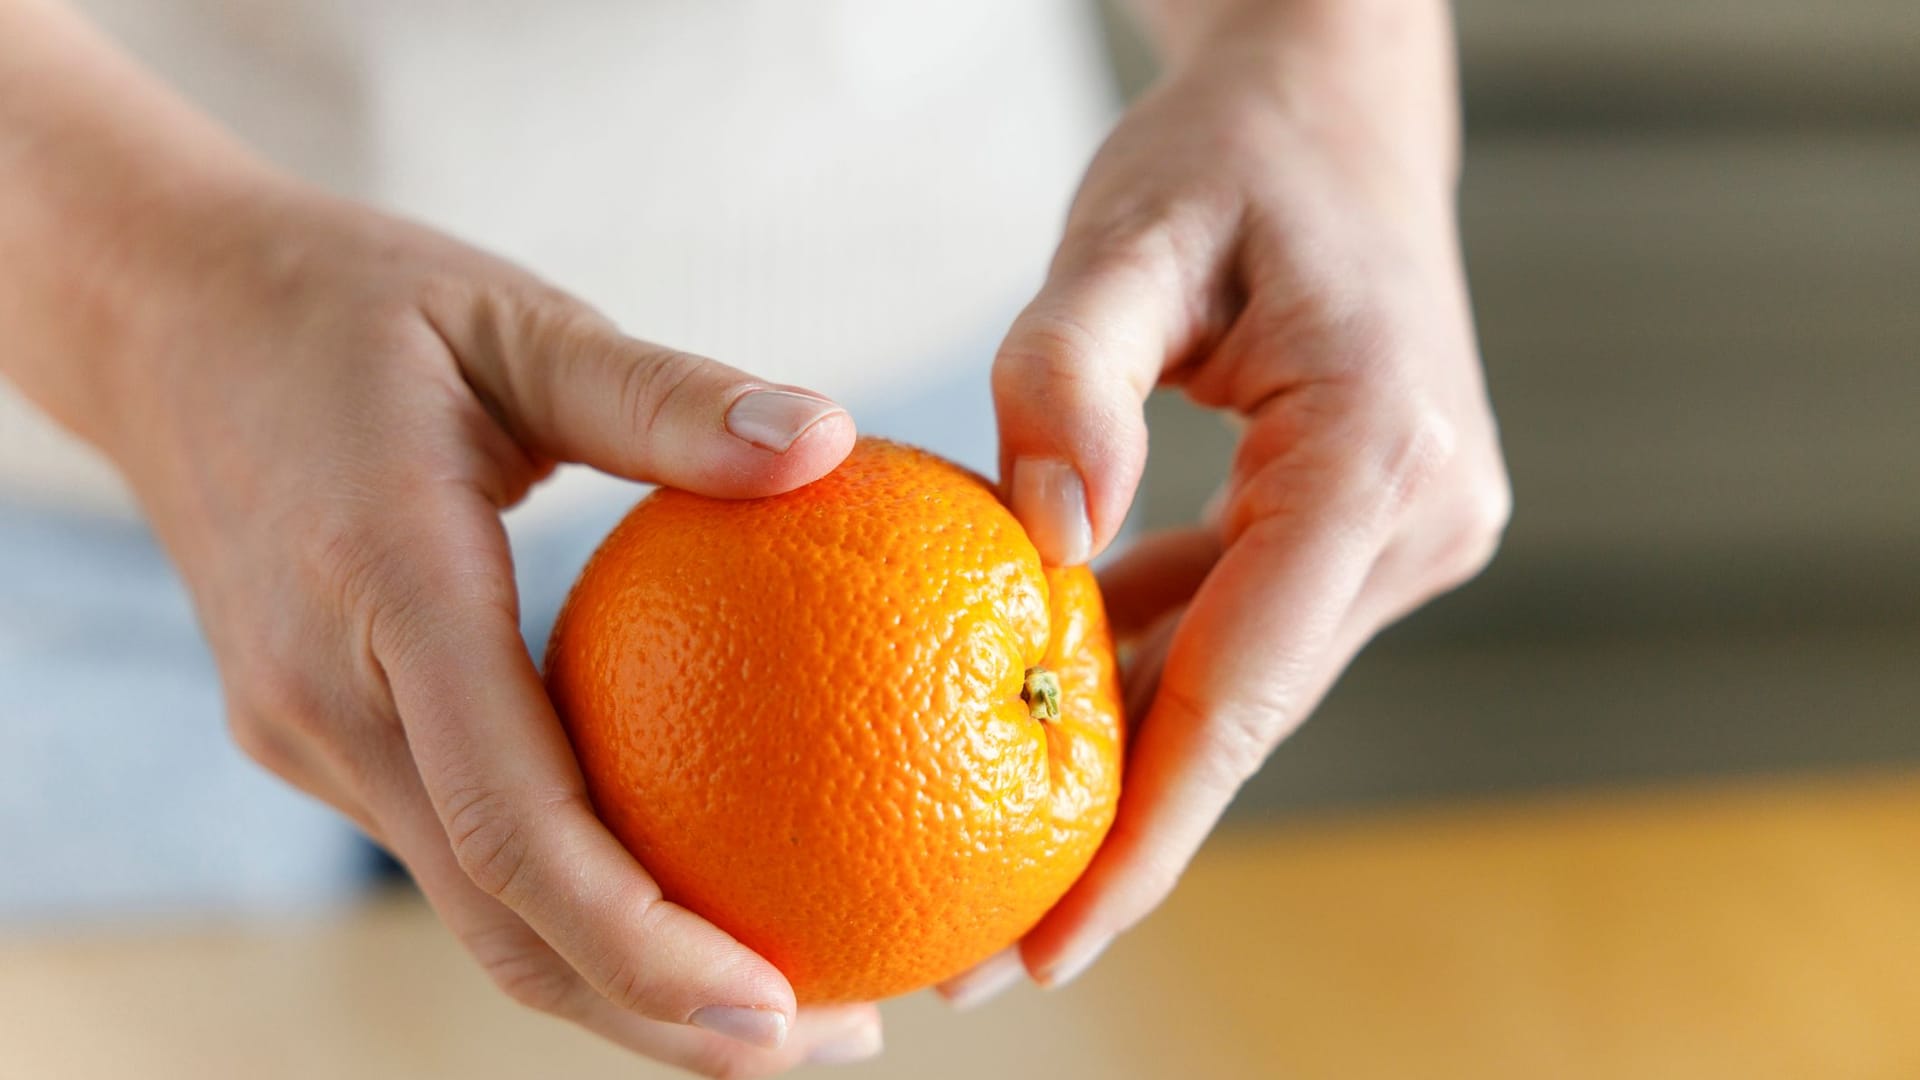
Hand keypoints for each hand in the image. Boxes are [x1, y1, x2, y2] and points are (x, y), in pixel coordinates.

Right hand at [85, 179, 879, 1074]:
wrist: (161, 316)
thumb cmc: (355, 302)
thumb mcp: (519, 320)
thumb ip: (665, 395)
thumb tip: (830, 442)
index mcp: (383, 591)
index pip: (509, 825)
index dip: (641, 943)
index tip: (779, 1012)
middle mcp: (328, 696)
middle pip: (497, 921)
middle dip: (660, 1015)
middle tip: (842, 1039)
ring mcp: (307, 728)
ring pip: (472, 905)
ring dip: (619, 976)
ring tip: (788, 998)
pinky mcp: (315, 729)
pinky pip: (454, 840)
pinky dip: (565, 895)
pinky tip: (683, 879)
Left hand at [943, 0, 1509, 1002]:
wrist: (1337, 101)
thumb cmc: (1230, 149)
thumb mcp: (1133, 229)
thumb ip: (1074, 368)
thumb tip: (1037, 541)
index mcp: (1379, 451)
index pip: (1247, 685)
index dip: (1147, 832)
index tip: (1054, 945)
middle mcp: (1422, 510)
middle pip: (1248, 709)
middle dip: (1123, 831)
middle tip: (994, 946)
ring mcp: (1412, 522)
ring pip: (1246, 675)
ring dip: (1133, 752)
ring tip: (1004, 855)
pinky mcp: (1373, 519)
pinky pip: (1249, 619)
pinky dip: (1155, 658)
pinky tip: (1049, 698)